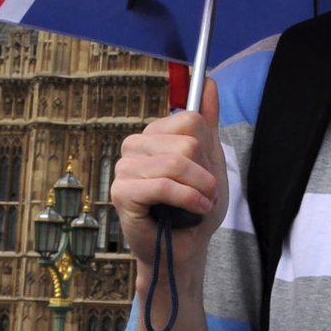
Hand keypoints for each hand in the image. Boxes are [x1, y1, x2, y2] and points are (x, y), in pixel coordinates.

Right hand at [111, 76, 227, 270]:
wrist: (185, 249)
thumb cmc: (195, 207)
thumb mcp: (210, 160)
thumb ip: (207, 121)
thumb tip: (208, 81)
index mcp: (154, 135)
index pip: (191, 119)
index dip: (208, 151)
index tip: (207, 173)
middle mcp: (135, 145)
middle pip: (187, 141)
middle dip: (205, 172)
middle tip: (203, 193)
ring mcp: (125, 167)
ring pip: (177, 161)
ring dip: (199, 188)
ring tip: (200, 203)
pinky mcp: (121, 192)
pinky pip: (163, 184)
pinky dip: (187, 198)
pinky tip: (194, 209)